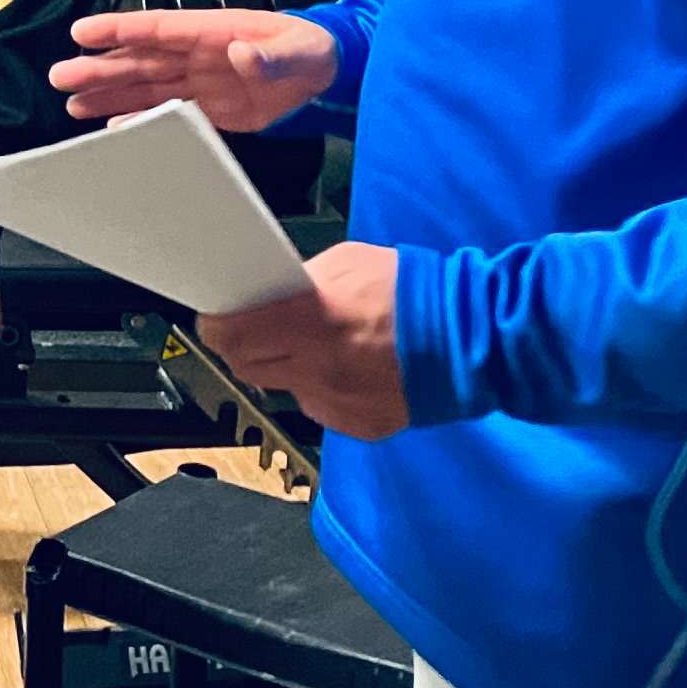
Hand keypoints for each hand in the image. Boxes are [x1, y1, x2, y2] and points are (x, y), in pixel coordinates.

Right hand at [52, 8, 339, 132]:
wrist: (332, 77)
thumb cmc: (314, 51)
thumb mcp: (299, 49)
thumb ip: (269, 55)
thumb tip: (238, 54)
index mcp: (214, 31)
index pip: (157, 29)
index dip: (118, 31)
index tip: (83, 33)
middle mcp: (199, 55)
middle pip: (139, 60)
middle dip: (99, 68)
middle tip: (62, 76)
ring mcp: (202, 82)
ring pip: (145, 87)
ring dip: (109, 94)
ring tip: (74, 103)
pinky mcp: (211, 108)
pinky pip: (167, 112)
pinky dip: (139, 118)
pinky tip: (113, 123)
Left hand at [198, 244, 405, 439]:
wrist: (471, 337)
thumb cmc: (413, 291)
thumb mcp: (347, 263)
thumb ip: (302, 280)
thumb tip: (268, 292)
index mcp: (311, 321)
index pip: (230, 336)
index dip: (216, 327)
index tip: (215, 320)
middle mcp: (318, 369)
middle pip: (247, 367)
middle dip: (244, 346)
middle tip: (257, 330)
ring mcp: (337, 402)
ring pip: (285, 388)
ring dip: (289, 368)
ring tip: (319, 345)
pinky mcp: (358, 425)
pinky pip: (321, 407)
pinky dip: (326, 388)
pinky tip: (351, 368)